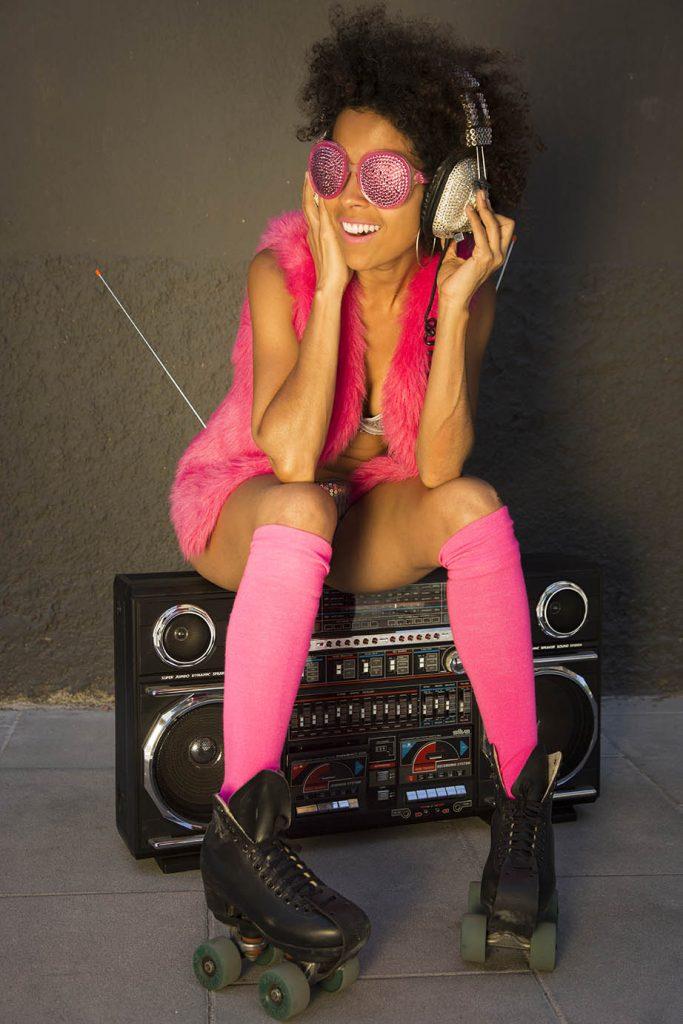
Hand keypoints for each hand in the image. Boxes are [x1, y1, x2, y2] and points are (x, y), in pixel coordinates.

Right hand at [302, 170, 353, 293]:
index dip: (311, 197)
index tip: (314, 182)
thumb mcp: (337, 255)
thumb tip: (351, 238)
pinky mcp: (325, 234)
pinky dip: (321, 196)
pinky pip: (322, 210)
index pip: (312, 211)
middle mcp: (313, 231)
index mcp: (315, 235)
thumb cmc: (335, 275)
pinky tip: (323, 184)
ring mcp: (318, 232)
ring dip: (312, 187)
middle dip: (309, 187)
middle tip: (310, 169)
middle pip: (308, 203)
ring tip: (312, 171)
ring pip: (311, 203)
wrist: (329, 287)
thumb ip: (339, 244)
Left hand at [435, 188, 514, 310]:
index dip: (494, 214)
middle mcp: (498, 255)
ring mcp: (493, 257)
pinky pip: (481, 232)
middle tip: (480, 195)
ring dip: (484, 209)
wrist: (452, 298)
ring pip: (495, 225)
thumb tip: (450, 234)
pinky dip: (474, 219)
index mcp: (494, 255)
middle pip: (506, 223)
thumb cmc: (453, 282)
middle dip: (493, 208)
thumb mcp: (454, 258)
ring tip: (475, 199)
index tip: (481, 203)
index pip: (503, 228)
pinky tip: (468, 211)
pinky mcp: (484, 257)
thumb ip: (456, 245)